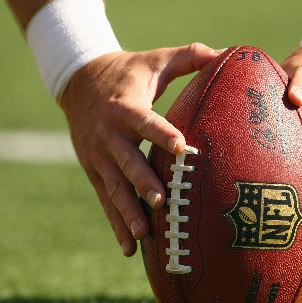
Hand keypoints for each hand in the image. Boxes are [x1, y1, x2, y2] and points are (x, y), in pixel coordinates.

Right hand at [59, 43, 221, 255]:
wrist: (78, 83)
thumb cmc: (127, 74)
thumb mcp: (153, 61)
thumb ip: (187, 57)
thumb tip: (223, 53)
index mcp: (125, 108)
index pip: (146, 122)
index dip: (161, 133)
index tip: (182, 147)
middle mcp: (108, 135)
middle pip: (126, 161)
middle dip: (143, 182)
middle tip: (161, 200)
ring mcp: (98, 158)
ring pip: (113, 188)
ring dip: (128, 212)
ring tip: (144, 235)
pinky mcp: (94, 173)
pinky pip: (106, 201)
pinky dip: (116, 224)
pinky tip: (130, 250)